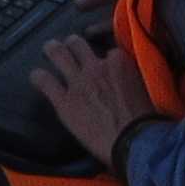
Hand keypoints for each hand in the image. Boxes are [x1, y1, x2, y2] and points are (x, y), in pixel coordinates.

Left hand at [33, 31, 159, 164]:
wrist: (133, 142)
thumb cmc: (146, 120)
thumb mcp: (148, 88)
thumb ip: (135, 77)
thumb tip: (131, 80)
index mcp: (119, 62)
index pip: (107, 49)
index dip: (104, 57)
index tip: (103, 63)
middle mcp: (96, 66)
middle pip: (77, 44)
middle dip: (72, 44)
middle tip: (69, 48)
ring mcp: (78, 82)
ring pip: (58, 54)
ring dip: (52, 50)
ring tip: (49, 49)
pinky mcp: (64, 101)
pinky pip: (45, 81)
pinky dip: (38, 78)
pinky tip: (36, 77)